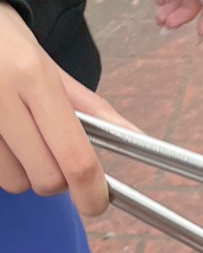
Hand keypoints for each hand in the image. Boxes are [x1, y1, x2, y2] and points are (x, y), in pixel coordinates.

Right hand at [0, 3, 128, 215]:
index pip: (75, 158)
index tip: (96, 202)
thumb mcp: (52, 71)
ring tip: (16, 135)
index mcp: (33, 77)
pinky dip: (3, 165)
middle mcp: (0, 96)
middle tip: (49, 148)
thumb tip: (138, 139)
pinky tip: (1, 137)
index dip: (92, 192)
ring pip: (15, 182)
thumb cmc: (9, 49)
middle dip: (56, 177)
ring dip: (23, 171)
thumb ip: (95, 111)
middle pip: (46, 179)